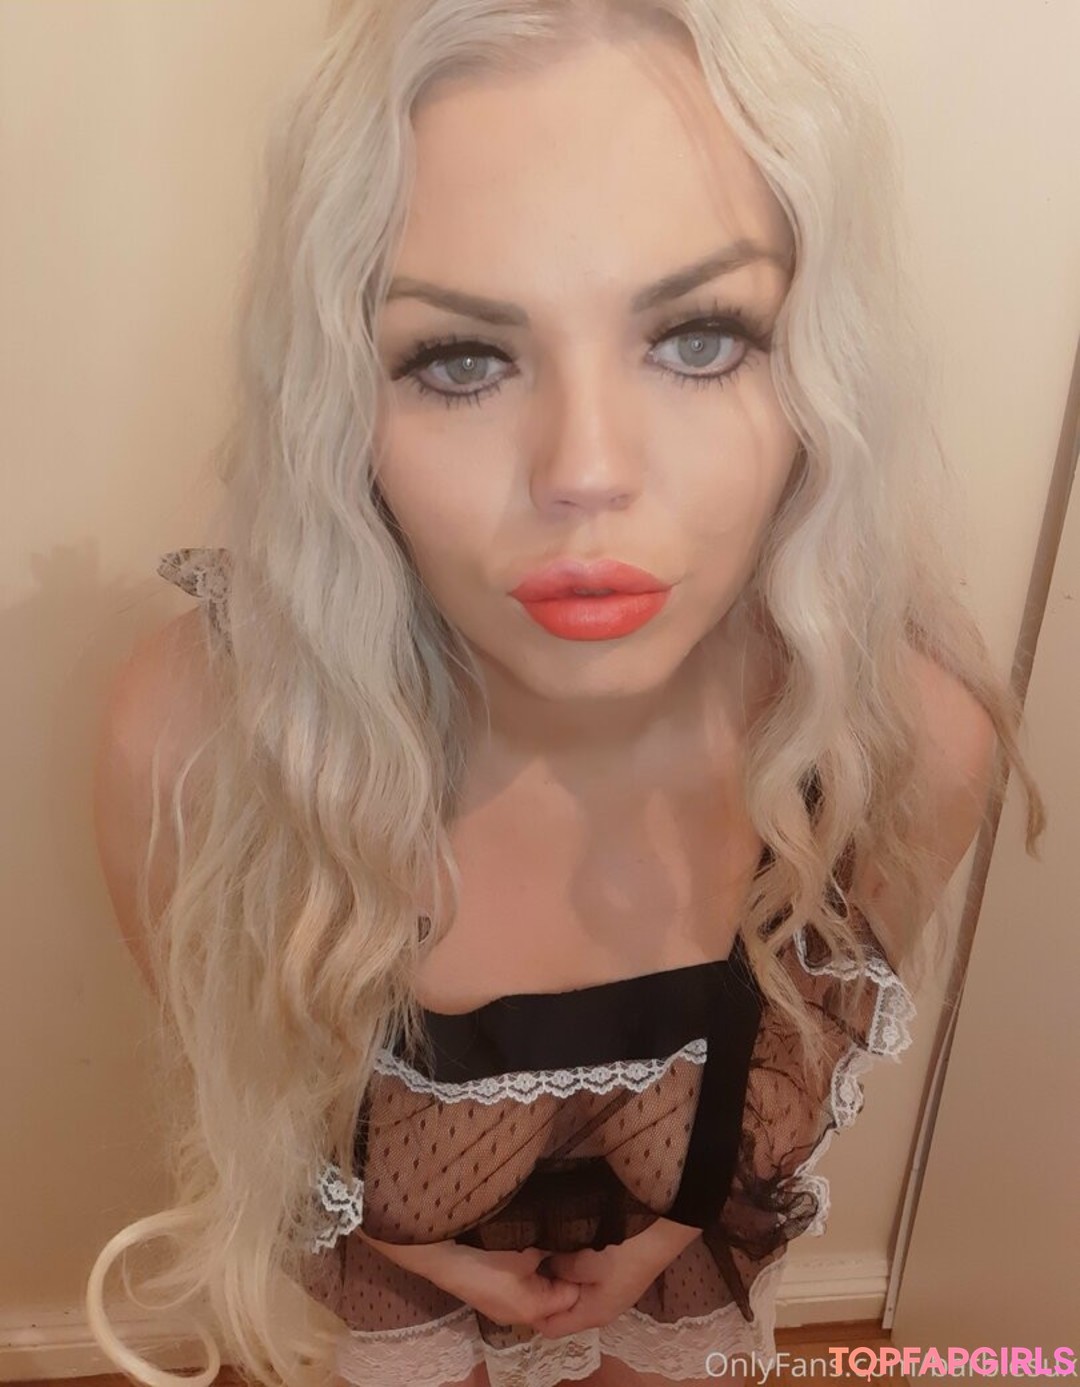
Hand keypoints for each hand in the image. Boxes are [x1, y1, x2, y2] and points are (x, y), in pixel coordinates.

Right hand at [424, 1243, 583, 1330]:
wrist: (448, 1261)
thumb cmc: (490, 1259)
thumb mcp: (527, 1251)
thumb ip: (552, 1252)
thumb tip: (568, 1245)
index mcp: (536, 1309)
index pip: (572, 1298)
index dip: (578, 1274)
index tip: (581, 1252)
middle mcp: (524, 1317)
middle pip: (555, 1300)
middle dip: (562, 1275)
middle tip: (567, 1248)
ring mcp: (507, 1312)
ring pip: (539, 1296)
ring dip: (544, 1275)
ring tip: (548, 1248)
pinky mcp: (496, 1303)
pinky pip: (522, 1292)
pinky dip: (528, 1277)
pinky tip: (527, 1256)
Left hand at [530, 1223, 694, 1338]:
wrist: (657, 1240)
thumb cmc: (623, 1257)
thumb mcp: (586, 1262)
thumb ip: (561, 1268)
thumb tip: (546, 1267)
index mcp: (591, 1315)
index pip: (552, 1328)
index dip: (533, 1313)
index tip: (519, 1289)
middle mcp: (598, 1311)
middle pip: (562, 1311)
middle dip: (545, 1293)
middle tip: (528, 1269)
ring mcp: (607, 1296)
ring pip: (572, 1295)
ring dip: (559, 1280)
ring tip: (542, 1258)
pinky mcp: (612, 1281)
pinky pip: (583, 1283)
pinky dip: (572, 1272)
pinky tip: (564, 1252)